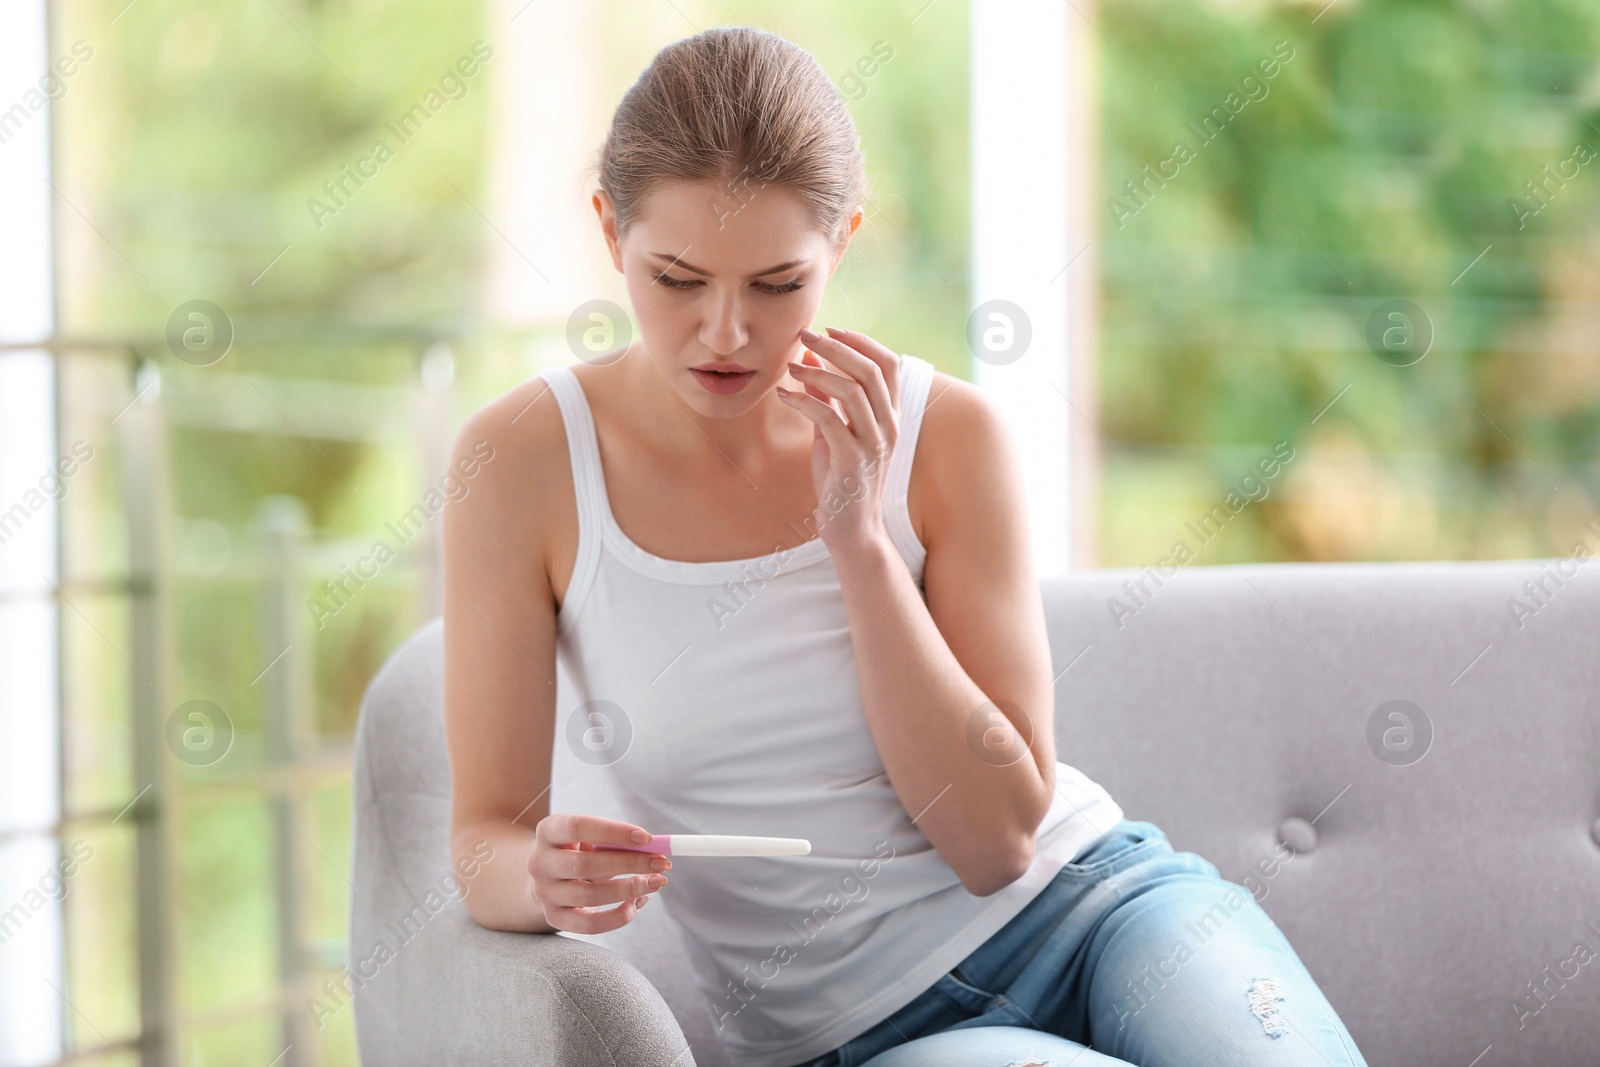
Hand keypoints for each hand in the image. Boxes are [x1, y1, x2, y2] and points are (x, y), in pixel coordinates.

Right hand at [528, 813, 670, 934]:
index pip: (578, 827)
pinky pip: (589, 925)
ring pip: (589, 896)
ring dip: (629, 889)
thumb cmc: (579, 851)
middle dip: (630, 864)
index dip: (614, 832)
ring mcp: (544, 893)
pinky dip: (618, 916)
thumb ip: (617, 842)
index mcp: (548, 831)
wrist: (548, 879)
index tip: (647, 838)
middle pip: (585, 865)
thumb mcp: (590, 838)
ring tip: (656, 882)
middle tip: (662, 863)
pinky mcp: (554, 918)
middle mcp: (540, 862)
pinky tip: (638, 902)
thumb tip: (656, 849)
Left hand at [776, 325, 900, 553]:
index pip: (889, 365)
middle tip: (805, 335)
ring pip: (853, 391)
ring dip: (817, 371)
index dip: (862, 341)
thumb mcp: (832, 433)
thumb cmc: (841, 481)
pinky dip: (803, 401)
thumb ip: (825, 398)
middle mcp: (889, 427)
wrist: (851, 531)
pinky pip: (829, 419)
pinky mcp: (853, 461)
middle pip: (871, 371)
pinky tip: (783, 396)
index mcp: (891, 417)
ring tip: (789, 366)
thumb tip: (808, 360)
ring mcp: (874, 444)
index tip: (830, 330)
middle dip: (836, 347)